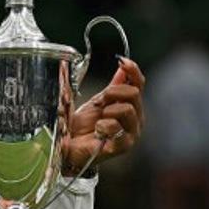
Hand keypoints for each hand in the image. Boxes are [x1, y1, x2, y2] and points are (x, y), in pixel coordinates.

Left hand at [64, 57, 144, 174]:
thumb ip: (114, 85)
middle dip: (112, 93)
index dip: (132, 71)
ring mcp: (132, 134)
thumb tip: (123, 65)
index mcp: (132, 106)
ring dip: (108, 111)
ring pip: (128, 110)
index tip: (121, 62)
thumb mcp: (99, 100)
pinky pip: (118, 128)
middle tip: (99, 102)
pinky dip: (104, 126)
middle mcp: (136, 120)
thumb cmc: (83, 125)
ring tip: (98, 119)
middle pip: (134, 94)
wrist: (69, 145)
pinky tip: (98, 131)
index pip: (139, 84)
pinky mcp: (123, 147)